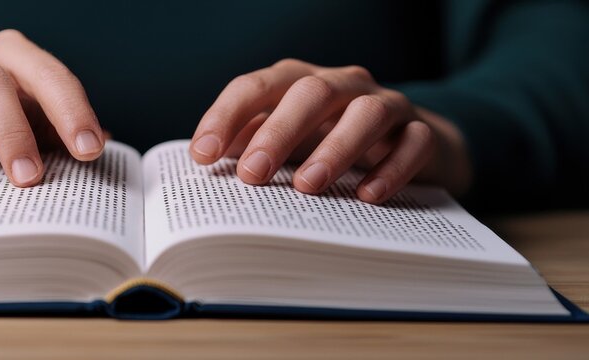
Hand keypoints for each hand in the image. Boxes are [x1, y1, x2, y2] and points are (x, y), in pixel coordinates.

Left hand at [190, 59, 470, 203]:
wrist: (412, 145)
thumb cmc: (330, 142)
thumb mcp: (286, 142)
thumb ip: (248, 144)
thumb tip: (205, 163)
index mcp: (299, 82)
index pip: (257, 87)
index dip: (226, 117)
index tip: (203, 156)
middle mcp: (343, 85)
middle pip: (311, 93)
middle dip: (277, 133)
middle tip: (252, 175)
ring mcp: (387, 105)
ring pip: (367, 113)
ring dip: (335, 148)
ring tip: (307, 186)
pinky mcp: (424, 134)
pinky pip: (414, 143)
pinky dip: (391, 169)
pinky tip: (367, 196)